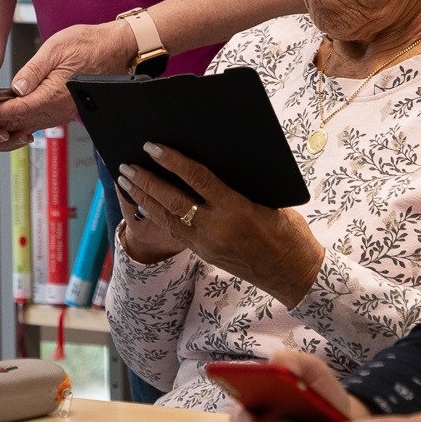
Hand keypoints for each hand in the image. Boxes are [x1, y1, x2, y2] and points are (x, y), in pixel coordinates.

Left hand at [0, 20, 136, 144]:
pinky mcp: (60, 110)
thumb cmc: (90, 44)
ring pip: (21, 126)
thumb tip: (15, 88)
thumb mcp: (57, 48)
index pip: (12, 112)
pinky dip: (12, 123)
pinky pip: (32, 121)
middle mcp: (55, 111)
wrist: (118, 50)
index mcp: (53, 97)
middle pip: (13, 124)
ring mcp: (58, 113)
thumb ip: (34, 70)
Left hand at [116, 143, 324, 306]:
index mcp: (236, 209)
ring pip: (166, 219)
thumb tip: (209, 165)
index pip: (197, 179)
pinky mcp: (204, 254)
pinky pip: (174, 232)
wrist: (295, 275)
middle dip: (146, 181)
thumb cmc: (289, 233)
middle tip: (125, 165)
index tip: (152, 146)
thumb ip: (238, 187)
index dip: (172, 161)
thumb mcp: (269, 201)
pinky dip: (156, 215)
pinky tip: (144, 204)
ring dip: (143, 198)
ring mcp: (207, 244)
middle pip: (172, 200)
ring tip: (125, 181)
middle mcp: (216, 228)